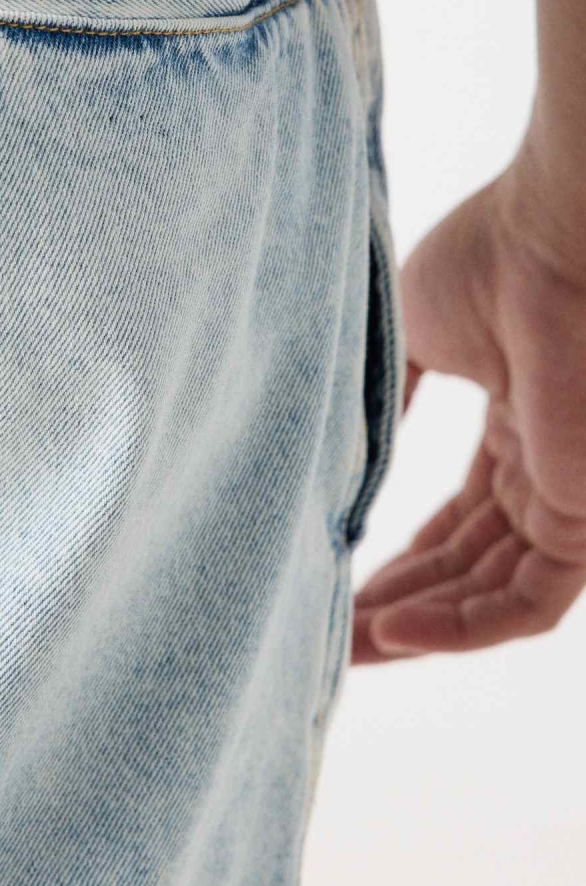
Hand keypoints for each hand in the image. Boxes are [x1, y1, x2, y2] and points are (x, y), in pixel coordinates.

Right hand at [352, 146, 585, 662]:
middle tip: (325, 635)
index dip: (396, 561)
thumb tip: (343, 452)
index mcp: (516, 430)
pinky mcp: (583, 520)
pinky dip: (459, 629)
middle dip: (394, 605)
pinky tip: (393, 630)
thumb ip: (385, 401)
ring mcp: (568, 501)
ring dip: (415, 629)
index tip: (334, 585)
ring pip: (490, 598)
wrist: (549, 238)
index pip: (456, 524)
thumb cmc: (489, 262)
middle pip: (466, 571)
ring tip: (342, 646)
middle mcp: (544, 473)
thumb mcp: (412, 338)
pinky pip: (524, 606)